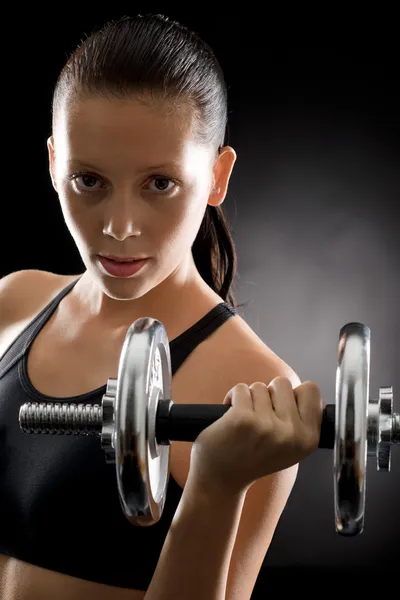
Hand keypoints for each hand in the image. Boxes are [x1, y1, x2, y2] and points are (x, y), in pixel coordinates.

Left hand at [189, 376, 322, 494]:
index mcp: (309, 439)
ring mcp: (267, 426)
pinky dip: (232, 398)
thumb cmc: (255, 458)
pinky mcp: (242, 419)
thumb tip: (306, 391)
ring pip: (260, 386)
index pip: (312, 390)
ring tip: (245, 420)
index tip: (281, 408)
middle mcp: (292, 434)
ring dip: (249, 398)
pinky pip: (241, 388)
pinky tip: (230, 416)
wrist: (222, 479)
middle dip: (269, 394)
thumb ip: (302, 420)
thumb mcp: (291, 447)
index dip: (294, 394)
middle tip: (260, 416)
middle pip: (283, 383)